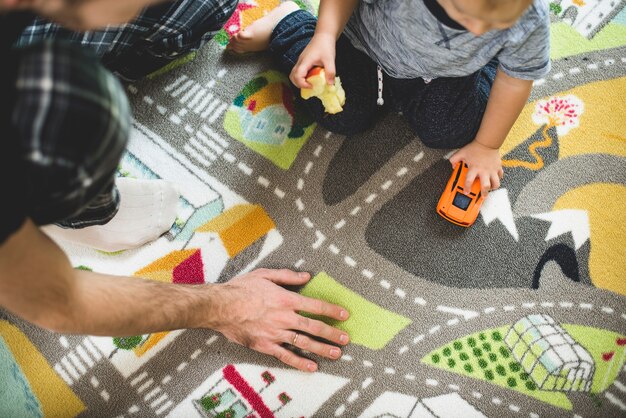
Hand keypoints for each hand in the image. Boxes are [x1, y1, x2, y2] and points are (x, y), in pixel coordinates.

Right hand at [208, 268, 349, 371]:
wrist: (219, 306)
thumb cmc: (241, 288)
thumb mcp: (265, 274)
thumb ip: (288, 276)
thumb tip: (306, 276)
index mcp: (286, 299)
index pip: (316, 306)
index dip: (332, 310)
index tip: (344, 315)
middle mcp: (285, 318)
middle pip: (315, 327)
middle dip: (333, 333)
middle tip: (346, 338)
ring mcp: (276, 334)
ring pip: (304, 343)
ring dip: (322, 349)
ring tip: (336, 353)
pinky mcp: (266, 345)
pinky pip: (286, 356)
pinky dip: (300, 362)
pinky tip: (312, 366)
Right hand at [290, 32, 335, 87]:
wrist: (323, 35)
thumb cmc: (326, 45)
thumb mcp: (330, 59)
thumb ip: (330, 72)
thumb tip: (330, 85)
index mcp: (305, 61)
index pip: (297, 75)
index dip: (302, 84)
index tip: (312, 86)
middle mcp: (300, 62)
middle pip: (292, 76)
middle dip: (299, 85)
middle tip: (310, 87)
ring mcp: (300, 61)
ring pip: (294, 74)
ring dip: (300, 81)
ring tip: (310, 83)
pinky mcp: (303, 61)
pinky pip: (298, 72)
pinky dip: (303, 78)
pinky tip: (312, 78)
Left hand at [449, 140, 503, 195]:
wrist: (487, 142)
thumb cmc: (475, 148)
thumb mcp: (461, 152)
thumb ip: (454, 159)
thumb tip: (452, 166)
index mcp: (474, 168)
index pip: (469, 181)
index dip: (467, 188)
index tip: (466, 192)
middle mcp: (484, 171)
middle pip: (485, 186)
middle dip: (484, 193)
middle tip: (482, 196)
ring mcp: (492, 170)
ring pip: (496, 183)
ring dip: (493, 188)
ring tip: (490, 189)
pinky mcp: (498, 167)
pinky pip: (500, 176)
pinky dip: (498, 179)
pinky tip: (494, 179)